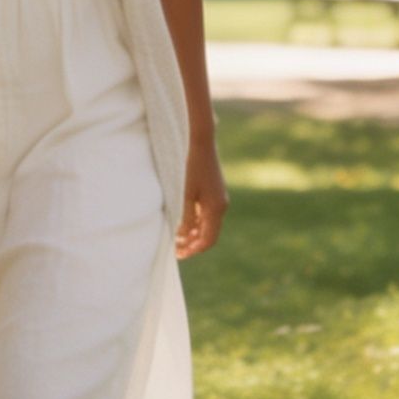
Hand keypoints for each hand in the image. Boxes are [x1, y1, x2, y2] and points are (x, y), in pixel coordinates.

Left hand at [175, 131, 227, 259]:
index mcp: (215, 208)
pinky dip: (197, 222)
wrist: (201, 143)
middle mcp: (221, 206)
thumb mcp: (184, 194)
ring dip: (195, 234)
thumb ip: (185, 217)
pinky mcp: (215, 192)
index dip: (194, 250)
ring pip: (208, 224)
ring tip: (178, 239)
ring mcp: (220, 199)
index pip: (208, 239)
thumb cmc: (191, 167)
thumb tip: (182, 238)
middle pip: (209, 234)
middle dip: (194, 244)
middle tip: (177, 250)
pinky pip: (207, 214)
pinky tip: (184, 222)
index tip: (179, 255)